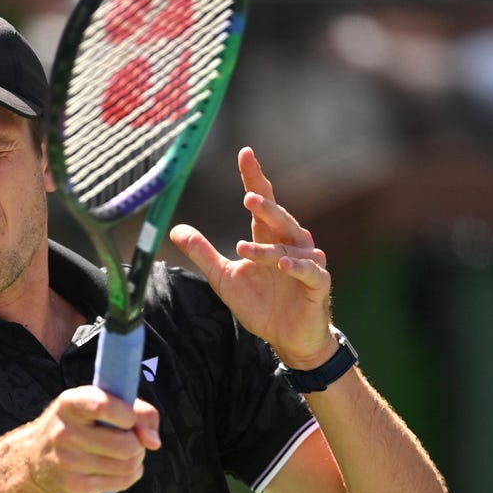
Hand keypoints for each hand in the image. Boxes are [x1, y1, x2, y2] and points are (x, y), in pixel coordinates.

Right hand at [23, 386, 160, 492]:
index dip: (128, 415)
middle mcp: (64, 432)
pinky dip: (129, 475)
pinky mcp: (74, 487)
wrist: (36, 458)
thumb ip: (138, 411)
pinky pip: (122, 482)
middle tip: (131, 440)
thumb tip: (154, 441)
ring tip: (124, 454)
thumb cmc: (79, 425)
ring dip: (136, 460)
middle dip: (138, 443)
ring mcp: (68, 462)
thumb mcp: (100, 403)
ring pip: (128, 465)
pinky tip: (117, 469)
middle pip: (126, 444)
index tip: (130, 419)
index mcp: (70, 403)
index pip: (105, 406)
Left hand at [169, 147, 336, 368]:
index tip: (245, 153)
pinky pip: (310, 271)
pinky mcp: (318, 284)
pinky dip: (298, 267)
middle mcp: (291, 244)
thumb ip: (203, 253)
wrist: (287, 339)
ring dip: (267, 248)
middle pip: (280, 218)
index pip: (262, 202)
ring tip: (243, 248)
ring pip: (290, 247)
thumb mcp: (224, 279)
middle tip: (247, 197)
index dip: (254, 178)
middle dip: (266, 206)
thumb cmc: (261, 305)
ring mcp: (307, 263)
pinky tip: (283, 264)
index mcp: (270, 238)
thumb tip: (174, 229)